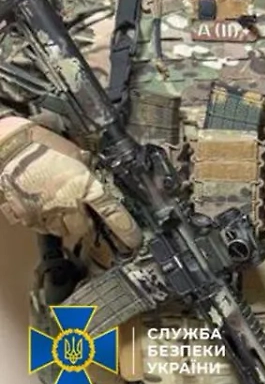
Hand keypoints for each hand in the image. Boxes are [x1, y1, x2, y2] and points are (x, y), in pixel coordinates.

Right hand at [0, 116, 140, 251]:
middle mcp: (67, 204)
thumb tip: (93, 174)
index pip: (111, 212)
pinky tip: (45, 208)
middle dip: (89, 226)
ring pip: (63, 230)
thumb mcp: (76, 154)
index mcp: (85, 186)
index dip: (125, 228)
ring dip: (68, 225)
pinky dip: (46, 221)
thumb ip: (87, 169)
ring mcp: (45, 214)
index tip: (133, 238)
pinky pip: (41, 227)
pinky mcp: (26, 217)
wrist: (9, 148)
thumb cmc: (42, 145)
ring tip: (65, 211)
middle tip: (89, 219)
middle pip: (85, 229)